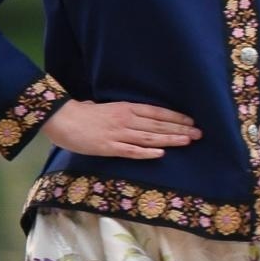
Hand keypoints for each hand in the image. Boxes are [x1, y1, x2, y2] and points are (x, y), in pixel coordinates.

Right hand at [41, 99, 200, 158]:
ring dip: (170, 139)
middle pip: (158, 125)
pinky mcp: (108, 147)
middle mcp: (126, 119)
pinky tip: (161, 153)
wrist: (60, 118)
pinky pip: (131, 151)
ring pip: (149, 137)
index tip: (191, 121)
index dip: (175, 117)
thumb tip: (132, 113)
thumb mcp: (106, 107)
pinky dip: (146, 152)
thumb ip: (121, 111)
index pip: (157, 113)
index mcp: (126, 108)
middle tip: (199, 133)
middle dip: (180, 129)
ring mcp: (118, 134)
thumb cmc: (81, 113)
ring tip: (187, 141)